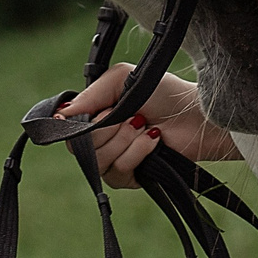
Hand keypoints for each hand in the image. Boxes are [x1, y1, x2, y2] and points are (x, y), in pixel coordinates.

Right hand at [68, 63, 237, 187]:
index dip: (76, 124)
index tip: (97, 114)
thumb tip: (62, 115)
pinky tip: (152, 140)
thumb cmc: (163, 93)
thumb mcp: (122, 79)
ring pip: (98, 161)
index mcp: (94, 115)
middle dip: (107, 129)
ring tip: (143, 125)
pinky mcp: (131, 178)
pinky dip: (136, 153)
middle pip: (79, 147)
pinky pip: (118, 172)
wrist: (195, 115)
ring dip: (124, 140)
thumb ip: (91, 94)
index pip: (67, 128)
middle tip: (131, 115)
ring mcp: (113, 160)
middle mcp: (100, 140)